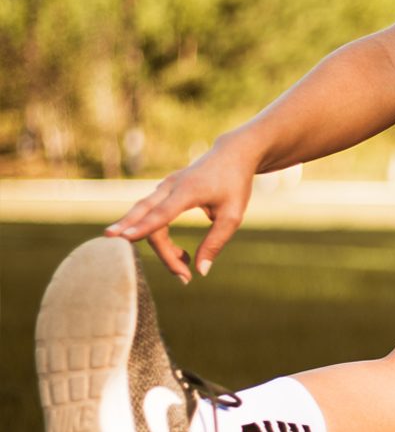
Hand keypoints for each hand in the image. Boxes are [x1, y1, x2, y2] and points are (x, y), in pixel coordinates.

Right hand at [103, 139, 256, 282]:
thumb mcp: (233, 215)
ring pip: (147, 219)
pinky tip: (180, 254)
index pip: (160, 212)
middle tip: (180, 277)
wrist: (233, 154)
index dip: (141, 227)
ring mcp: (164, 187)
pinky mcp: (164, 191)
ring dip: (162, 248)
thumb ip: (215, 242)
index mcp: (188, 190)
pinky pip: (153, 217)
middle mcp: (170, 186)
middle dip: (154, 249)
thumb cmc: (235, 184)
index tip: (121, 238)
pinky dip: (161, 238)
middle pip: (146, 218)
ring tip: (184, 267)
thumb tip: (200, 271)